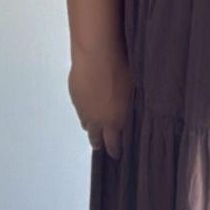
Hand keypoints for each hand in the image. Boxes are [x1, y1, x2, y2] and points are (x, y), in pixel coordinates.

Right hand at [68, 45, 132, 160]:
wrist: (97, 55)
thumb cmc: (122, 69)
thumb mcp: (134, 90)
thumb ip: (131, 107)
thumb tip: (134, 111)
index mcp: (115, 120)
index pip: (113, 144)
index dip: (115, 150)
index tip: (116, 154)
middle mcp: (97, 119)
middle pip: (95, 138)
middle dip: (99, 142)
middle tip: (101, 145)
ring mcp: (83, 108)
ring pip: (86, 124)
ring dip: (91, 126)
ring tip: (94, 126)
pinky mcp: (75, 96)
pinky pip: (80, 109)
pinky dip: (85, 110)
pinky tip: (89, 103)